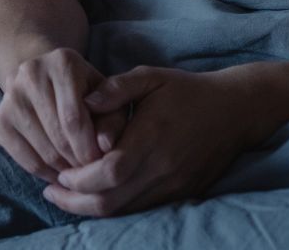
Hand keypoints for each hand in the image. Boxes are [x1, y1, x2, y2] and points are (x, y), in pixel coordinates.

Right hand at [0, 47, 129, 180]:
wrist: (48, 79)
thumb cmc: (87, 92)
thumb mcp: (109, 98)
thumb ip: (113, 119)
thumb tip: (105, 146)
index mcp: (63, 62)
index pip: (74, 118)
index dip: (88, 147)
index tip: (100, 164)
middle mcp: (31, 73)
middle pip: (57, 136)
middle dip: (78, 162)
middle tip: (91, 173)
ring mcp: (10, 96)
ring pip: (42, 151)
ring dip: (63, 171)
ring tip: (79, 173)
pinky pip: (23, 159)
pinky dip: (44, 173)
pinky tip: (59, 173)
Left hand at [44, 65, 272, 217]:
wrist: (236, 111)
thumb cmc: (188, 90)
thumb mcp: (151, 77)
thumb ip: (116, 88)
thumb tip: (85, 101)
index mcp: (152, 137)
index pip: (109, 171)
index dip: (79, 179)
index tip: (59, 172)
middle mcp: (163, 167)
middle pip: (112, 200)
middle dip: (76, 200)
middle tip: (52, 192)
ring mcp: (174, 185)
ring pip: (126, 210)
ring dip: (92, 208)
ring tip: (68, 197)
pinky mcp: (182, 194)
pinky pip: (142, 209)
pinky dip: (116, 207)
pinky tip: (99, 196)